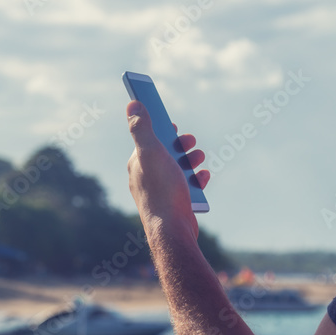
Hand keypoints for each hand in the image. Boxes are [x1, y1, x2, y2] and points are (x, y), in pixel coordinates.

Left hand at [126, 100, 209, 241]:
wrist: (172, 230)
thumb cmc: (161, 190)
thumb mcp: (151, 152)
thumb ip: (141, 128)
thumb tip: (132, 104)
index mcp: (138, 164)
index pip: (146, 140)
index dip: (159, 129)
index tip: (171, 123)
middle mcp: (147, 178)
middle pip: (164, 154)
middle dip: (179, 144)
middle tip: (189, 140)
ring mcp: (162, 192)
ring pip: (178, 169)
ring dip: (190, 160)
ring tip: (198, 157)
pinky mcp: (175, 204)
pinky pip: (188, 187)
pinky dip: (197, 179)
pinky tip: (203, 176)